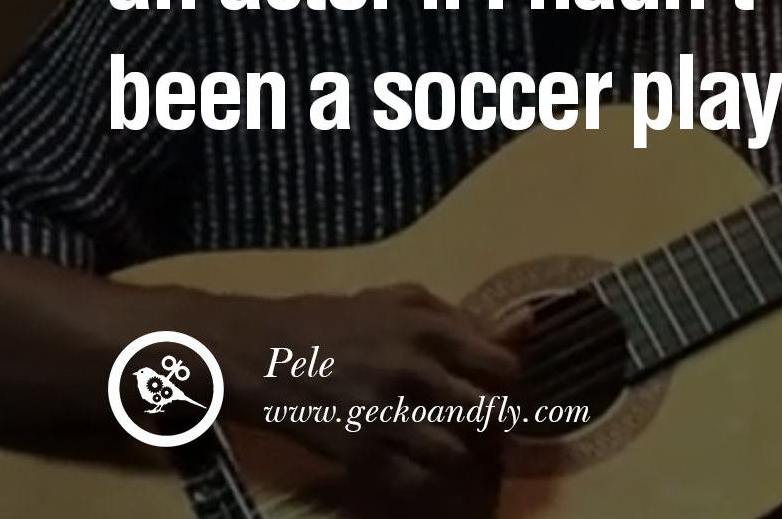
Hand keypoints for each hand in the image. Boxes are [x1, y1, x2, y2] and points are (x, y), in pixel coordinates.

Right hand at [211, 284, 525, 514]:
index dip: (510, 382)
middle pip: (490, 415)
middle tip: (484, 425)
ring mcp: (387, 417)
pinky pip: (416, 483)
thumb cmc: (329, 321)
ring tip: (452, 447)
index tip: (501, 388)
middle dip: (493, 424)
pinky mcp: (360, 455)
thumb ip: (458, 314)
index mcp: (427, 330)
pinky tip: (418, 465)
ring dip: (462, 456)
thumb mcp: (392, 298)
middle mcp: (414, 373)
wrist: (257, 354)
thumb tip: (524, 325)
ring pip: (458, 455)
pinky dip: (425, 480)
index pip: (505, 366)